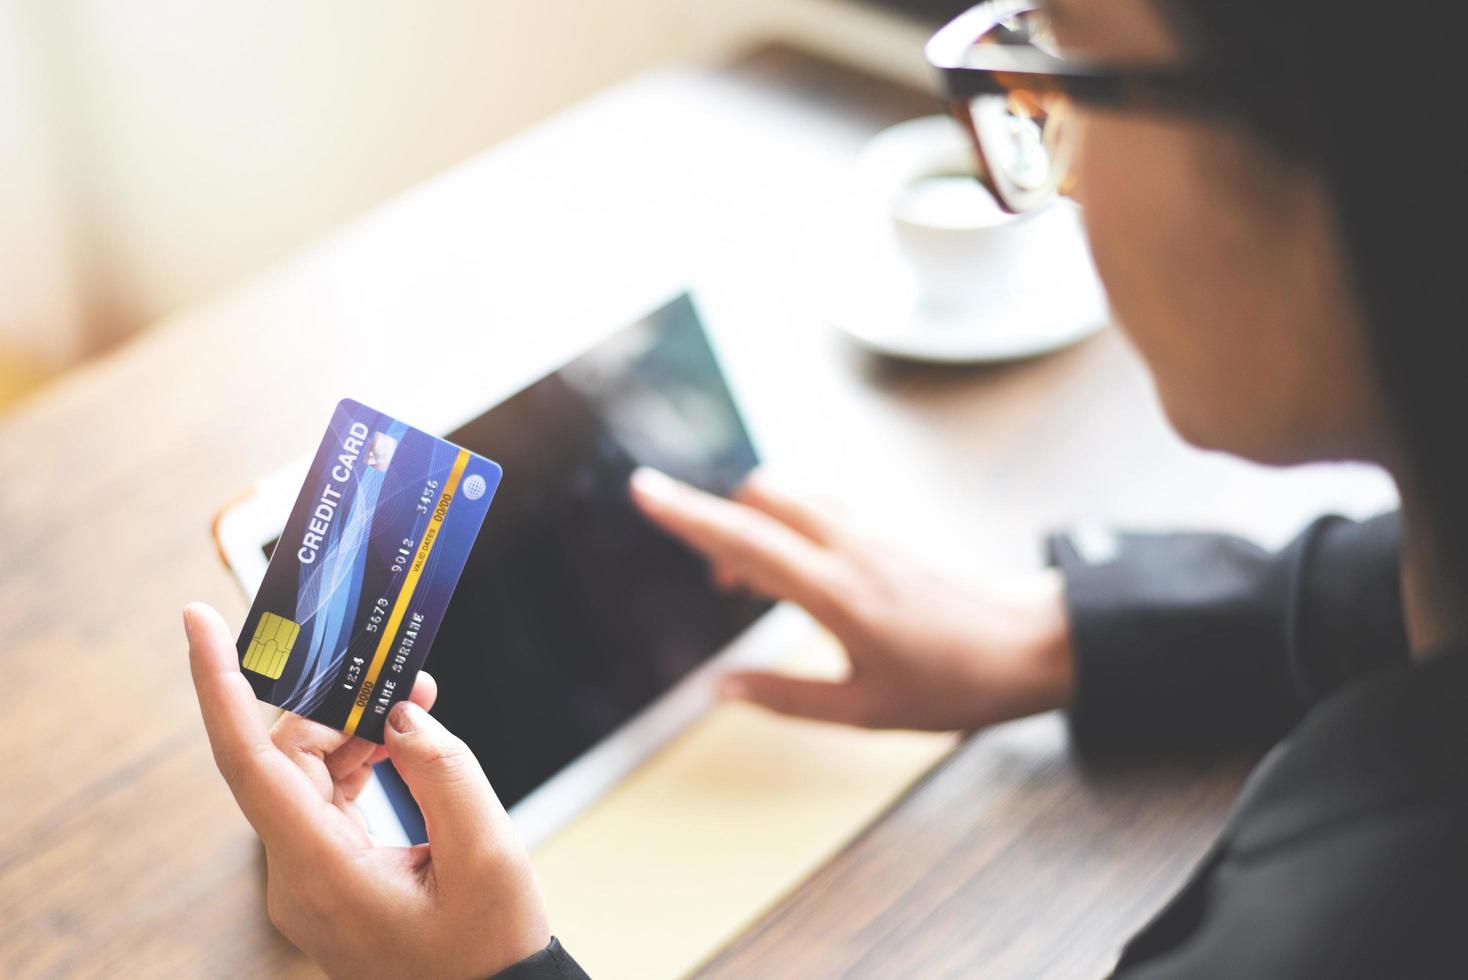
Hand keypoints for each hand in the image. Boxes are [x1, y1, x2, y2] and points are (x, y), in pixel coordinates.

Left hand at [184, 603, 548, 978]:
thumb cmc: (488, 948)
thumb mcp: (486, 853)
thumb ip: (441, 769)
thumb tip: (399, 716)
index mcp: (320, 872)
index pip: (248, 761)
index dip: (218, 685)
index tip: (200, 621)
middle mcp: (297, 874)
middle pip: (284, 758)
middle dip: (335, 703)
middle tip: (394, 669)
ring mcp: (310, 877)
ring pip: (305, 774)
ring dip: (354, 730)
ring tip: (414, 702)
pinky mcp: (330, 876)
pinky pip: (327, 799)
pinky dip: (360, 761)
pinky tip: (401, 742)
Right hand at [629, 468, 1074, 731]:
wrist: (1038, 644)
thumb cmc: (958, 683)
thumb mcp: (866, 710)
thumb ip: (786, 698)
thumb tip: (720, 689)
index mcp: (837, 591)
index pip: (745, 539)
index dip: (688, 514)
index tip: (643, 490)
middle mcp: (851, 545)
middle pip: (762, 495)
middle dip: (721, 521)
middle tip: (722, 586)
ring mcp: (873, 530)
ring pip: (792, 495)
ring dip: (758, 524)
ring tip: (759, 590)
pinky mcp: (890, 529)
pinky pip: (822, 507)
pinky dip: (792, 526)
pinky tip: (805, 575)